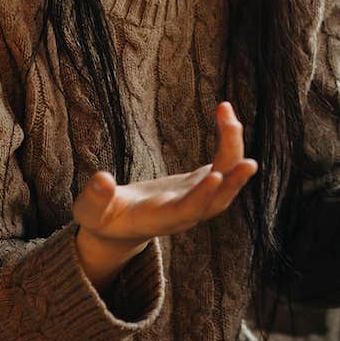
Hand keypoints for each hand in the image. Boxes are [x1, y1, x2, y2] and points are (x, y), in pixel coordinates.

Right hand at [73, 102, 256, 289]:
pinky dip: (227, 141)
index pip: (188, 210)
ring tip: (229, 117)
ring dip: (233, 150)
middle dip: (234, 180)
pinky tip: (226, 114)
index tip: (217, 176)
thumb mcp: (90, 212)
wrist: (119, 226)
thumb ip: (95, 199)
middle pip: (218, 199)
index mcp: (160, 219)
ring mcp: (196, 196)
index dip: (203, 196)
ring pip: (225, 179)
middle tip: (249, 160)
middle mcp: (186, 211)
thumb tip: (101, 180)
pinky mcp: (199, 182)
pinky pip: (222, 162)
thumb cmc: (102, 218)